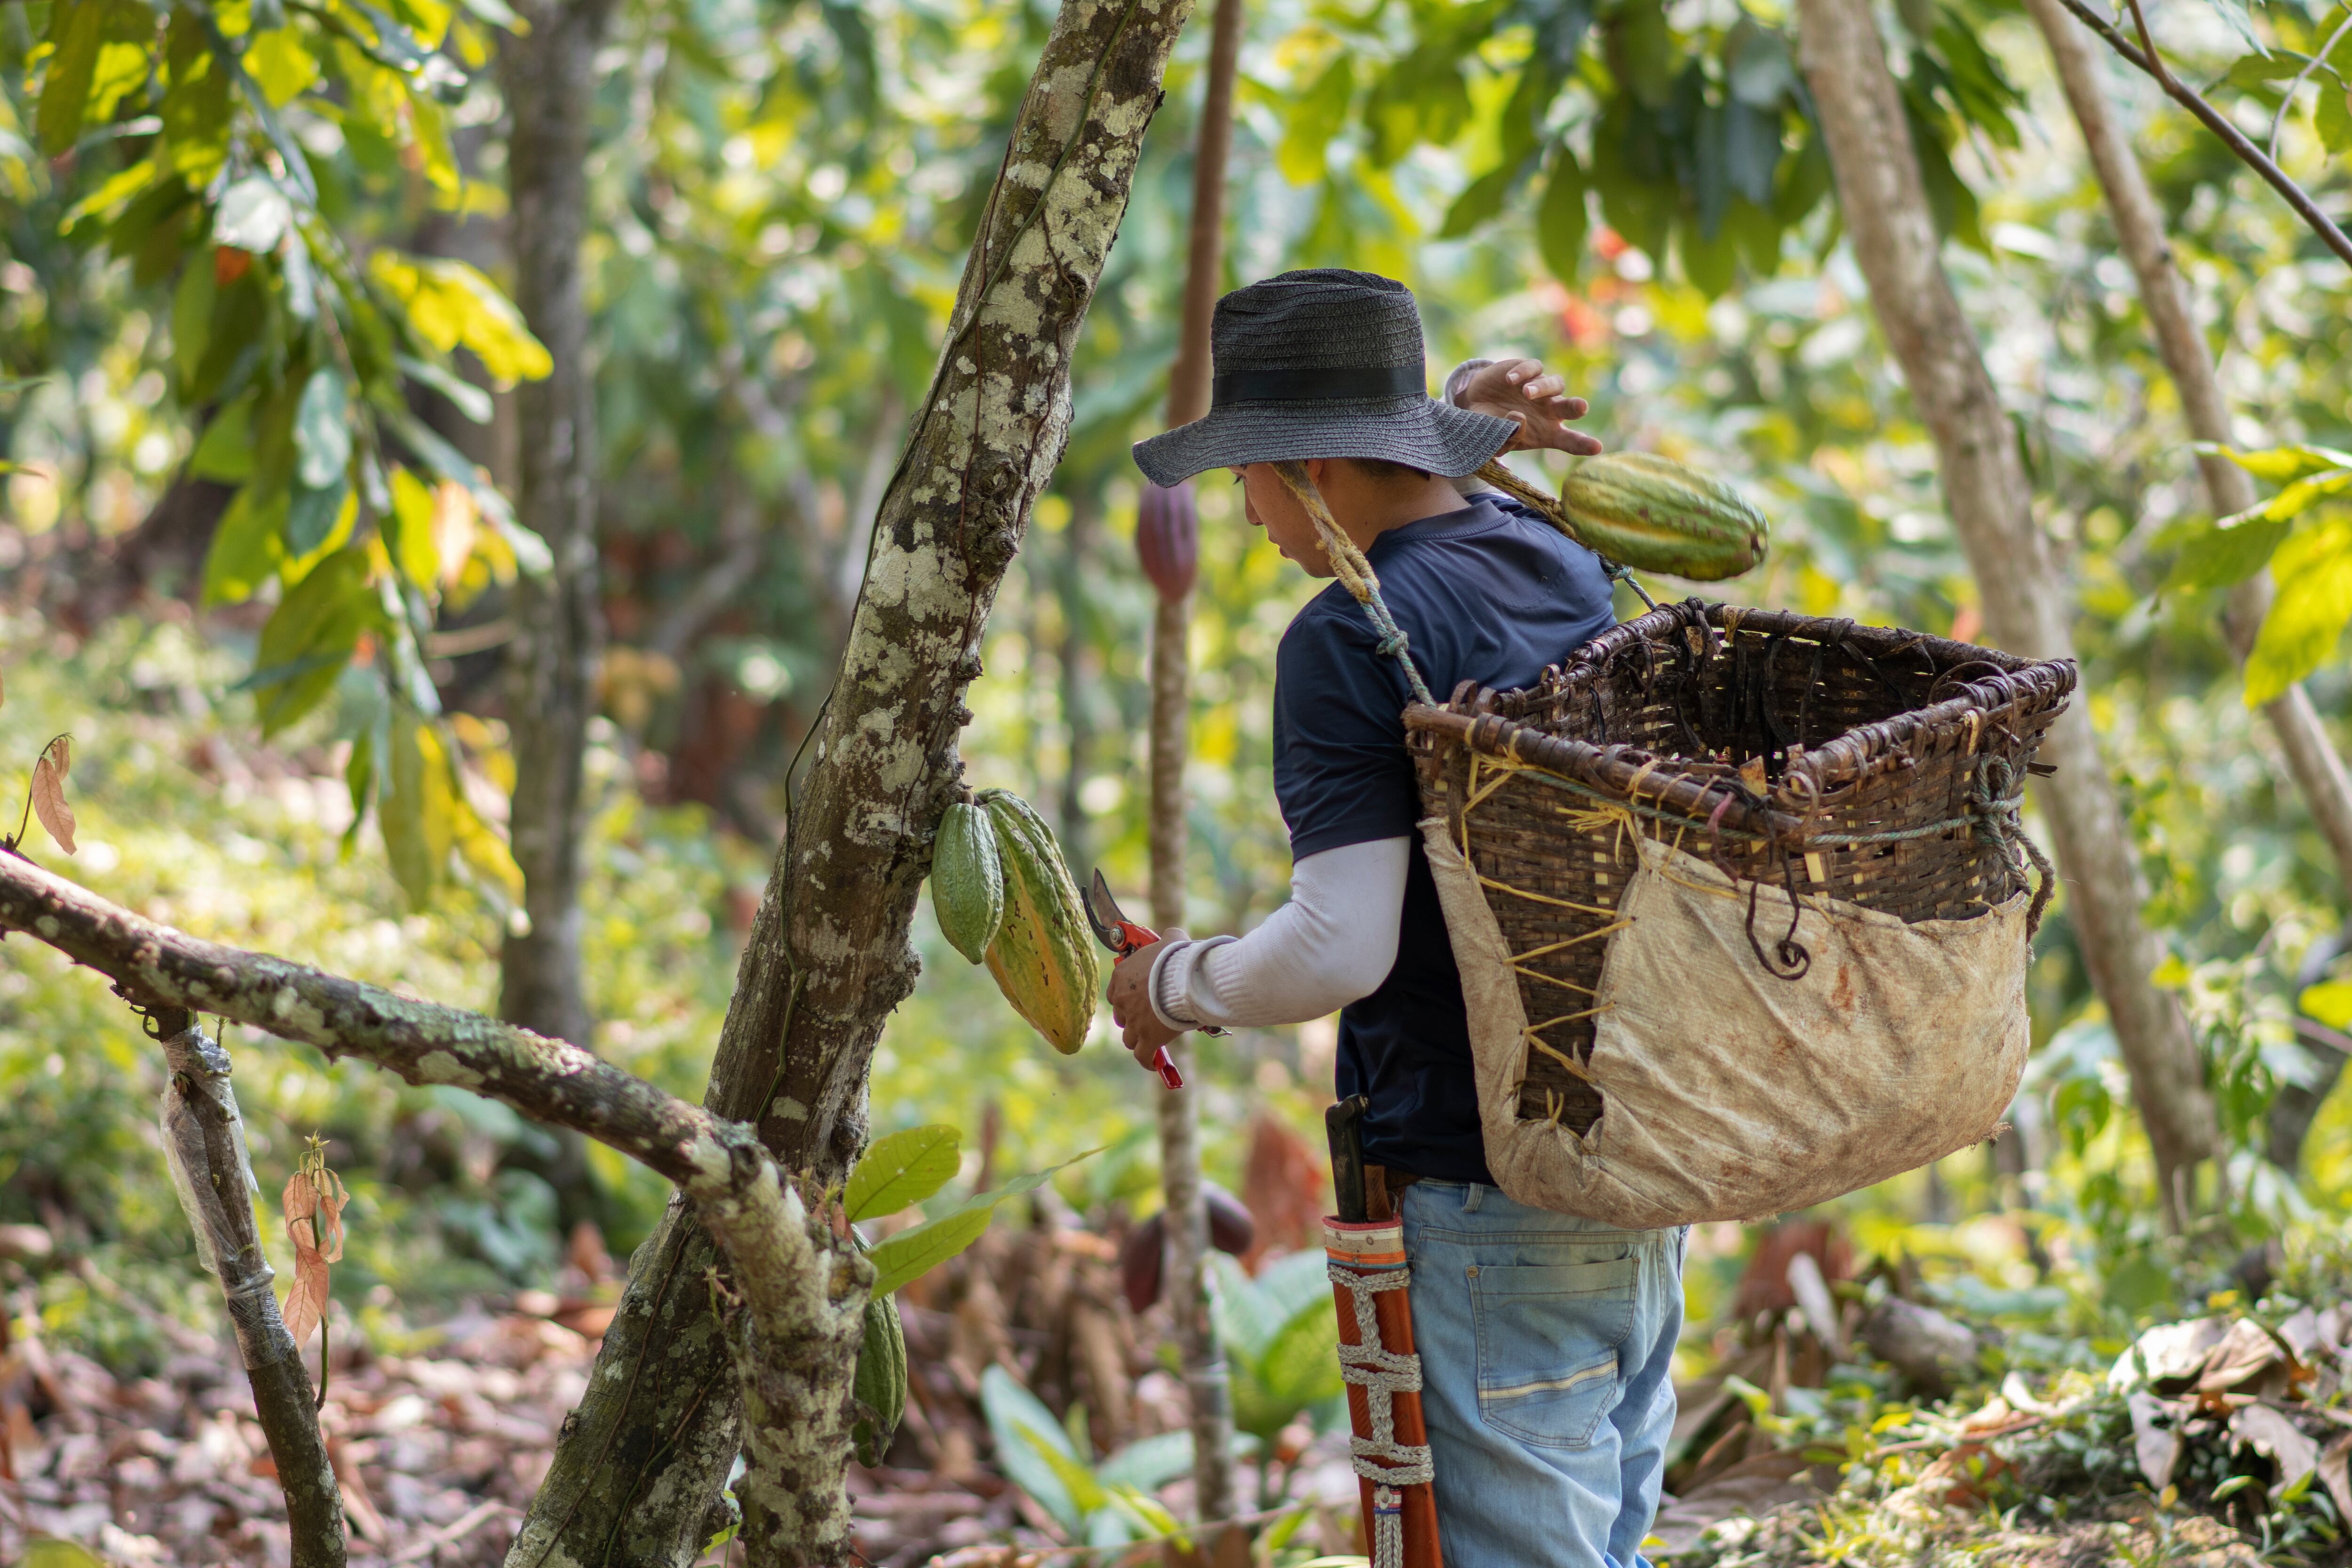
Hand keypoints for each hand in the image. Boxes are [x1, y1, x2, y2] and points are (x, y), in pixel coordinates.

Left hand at [1106, 939, 1181, 1065]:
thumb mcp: (1171, 940)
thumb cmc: (1176, 958)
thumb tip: (1173, 935)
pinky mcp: (1147, 1038)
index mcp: (1121, 977)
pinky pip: (1142, 1056)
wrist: (1184, 979)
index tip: (1136, 1000)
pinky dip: (1146, 1060)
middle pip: (1120, 1017)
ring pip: (1128, 1038)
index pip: (1114, 993)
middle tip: (1146, 1018)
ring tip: (1149, 1039)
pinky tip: (1151, 1063)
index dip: (1125, 998)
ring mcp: (1133, 1022)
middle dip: (1131, 1019)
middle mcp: (1122, 1001)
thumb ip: (1168, 938)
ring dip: (1137, 1039)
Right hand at [1458, 359, 1603, 455]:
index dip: (1583, 444)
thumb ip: (1506, 437)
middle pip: (1571, 408)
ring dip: (1543, 388)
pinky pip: (1534, 368)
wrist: (1475, 402)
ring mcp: (1541, 389)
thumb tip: (1518, 419)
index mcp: (1547, 433)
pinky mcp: (1529, 369)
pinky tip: (1510, 381)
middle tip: (1581, 407)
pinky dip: (1524, 372)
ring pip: (1555, 384)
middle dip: (1577, 407)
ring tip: (1526, 393)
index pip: (1570, 441)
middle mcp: (1550, 410)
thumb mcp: (1494, 439)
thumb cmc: (1491, 426)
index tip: (1596, 447)